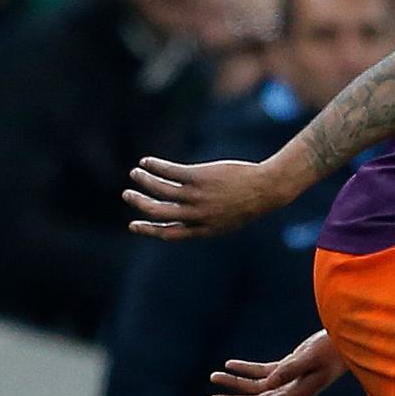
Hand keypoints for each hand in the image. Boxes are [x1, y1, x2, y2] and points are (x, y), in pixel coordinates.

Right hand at [125, 157, 289, 239]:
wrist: (266, 189)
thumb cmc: (248, 203)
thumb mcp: (227, 220)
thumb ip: (205, 222)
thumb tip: (187, 218)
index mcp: (203, 229)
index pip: (169, 233)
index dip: (148, 230)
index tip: (133, 225)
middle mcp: (196, 215)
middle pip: (158, 212)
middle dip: (139, 204)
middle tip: (127, 194)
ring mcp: (197, 196)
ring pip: (160, 189)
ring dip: (144, 180)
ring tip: (136, 173)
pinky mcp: (198, 177)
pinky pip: (169, 171)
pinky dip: (155, 166)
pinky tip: (147, 161)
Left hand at [207, 330, 344, 395]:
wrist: (347, 342)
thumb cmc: (332, 349)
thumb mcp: (310, 357)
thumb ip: (290, 369)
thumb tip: (269, 382)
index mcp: (298, 393)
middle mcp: (291, 391)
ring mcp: (289, 381)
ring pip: (257, 386)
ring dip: (235, 382)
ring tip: (213, 377)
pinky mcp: (289, 369)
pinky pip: (263, 372)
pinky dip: (246, 369)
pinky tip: (230, 364)